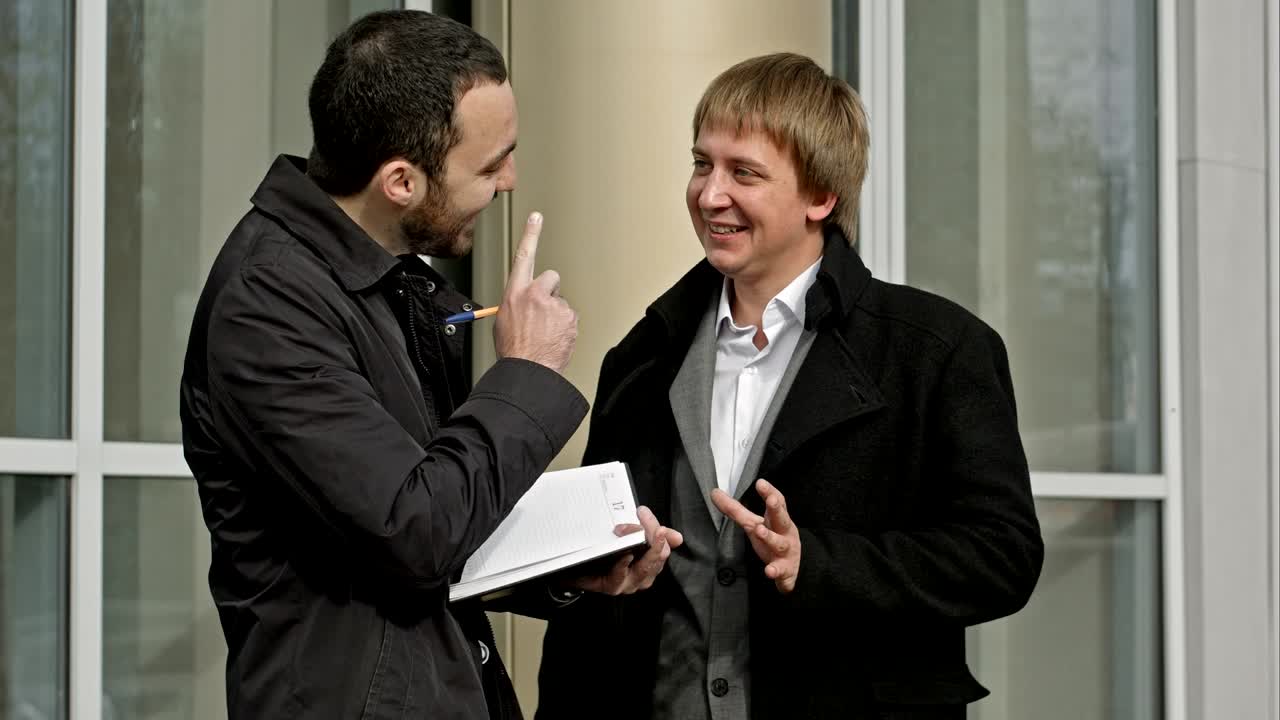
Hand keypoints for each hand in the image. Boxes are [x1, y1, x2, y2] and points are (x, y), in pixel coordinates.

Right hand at [494, 212, 577, 371]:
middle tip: (542, 314)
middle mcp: (535, 294)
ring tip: (545, 332)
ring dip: (556, 313)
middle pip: (551, 277)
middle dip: (550, 292)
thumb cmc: (514, 349)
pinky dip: (565, 326)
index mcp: (515, 293)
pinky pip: (570, 316)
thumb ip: (514, 305)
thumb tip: (521, 303)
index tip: (536, 217)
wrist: (529, 370)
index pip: (523, 256)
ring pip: (561, 301)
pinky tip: (554, 338)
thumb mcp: (502, 321)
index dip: (530, 234)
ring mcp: (554, 304)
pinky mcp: (569, 316)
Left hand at [566, 506, 683, 595]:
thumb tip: (678, 538)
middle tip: (642, 516)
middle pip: (657, 557)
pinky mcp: (612, 587)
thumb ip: (651, 534)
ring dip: (640, 547)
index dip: (659, 532)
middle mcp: (644, 577)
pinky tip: (625, 555)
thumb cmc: (608, 553)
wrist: (580, 569)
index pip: (664, 548)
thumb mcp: (631, 538)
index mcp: (651, 564)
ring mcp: (629, 584)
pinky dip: (623, 565)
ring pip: (644, 568)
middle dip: (651, 535)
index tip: (646, 514)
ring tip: (638, 532)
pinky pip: (620, 578)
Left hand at [711, 479, 800, 593]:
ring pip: (780, 544)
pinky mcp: (785, 570)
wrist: (794, 567)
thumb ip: (735, 509)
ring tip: (760, 531)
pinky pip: (781, 571)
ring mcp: (785, 551)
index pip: (776, 502)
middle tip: (771, 500)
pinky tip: (769, 571)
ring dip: (771, 538)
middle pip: (781, 519)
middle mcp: (784, 533)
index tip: (760, 482)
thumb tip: (714, 492)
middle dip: (776, 509)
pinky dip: (776, 571)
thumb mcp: (753, 523)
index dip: (769, 492)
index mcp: (776, 519)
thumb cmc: (773, 538)